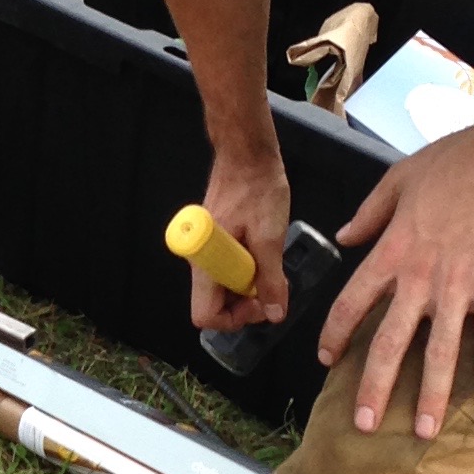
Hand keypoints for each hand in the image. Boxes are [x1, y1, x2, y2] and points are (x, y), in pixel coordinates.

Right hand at [189, 148, 290, 333]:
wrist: (247, 155)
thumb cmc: (257, 190)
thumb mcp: (270, 237)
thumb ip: (270, 278)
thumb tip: (275, 314)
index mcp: (206, 261)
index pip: (205, 315)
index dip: (234, 318)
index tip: (261, 303)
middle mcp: (199, 260)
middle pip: (214, 304)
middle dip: (244, 304)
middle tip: (273, 287)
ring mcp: (205, 251)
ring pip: (222, 287)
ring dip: (247, 287)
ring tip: (272, 268)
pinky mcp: (214, 242)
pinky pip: (225, 270)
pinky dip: (246, 271)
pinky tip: (264, 254)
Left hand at [322, 111, 473, 434]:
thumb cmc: (457, 163)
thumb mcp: (398, 178)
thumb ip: (370, 213)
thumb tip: (343, 235)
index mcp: (392, 252)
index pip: (353, 303)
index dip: (336, 334)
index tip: (326, 360)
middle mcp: (420, 279)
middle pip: (390, 343)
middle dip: (375, 388)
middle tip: (365, 425)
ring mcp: (460, 289)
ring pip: (440, 353)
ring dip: (431, 396)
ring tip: (424, 431)